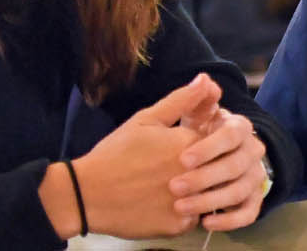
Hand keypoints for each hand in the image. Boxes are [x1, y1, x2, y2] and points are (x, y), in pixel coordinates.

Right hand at [72, 74, 215, 238]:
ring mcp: (189, 202)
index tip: (182, 148)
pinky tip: (161, 204)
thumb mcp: (147, 120)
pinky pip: (194, 219)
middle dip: (207, 168)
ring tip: (168, 186)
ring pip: (210, 196)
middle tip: (173, 170)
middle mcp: (196, 174)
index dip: (205, 143)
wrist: (87, 194)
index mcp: (190, 144)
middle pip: (218, 170)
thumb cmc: (116, 152)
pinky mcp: (179, 227)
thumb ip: (182, 100)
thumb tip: (207, 79)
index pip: (219, 141)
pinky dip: (184, 213)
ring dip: (199, 191)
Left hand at [171, 108, 268, 231]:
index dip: (210, 147)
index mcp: (238, 127)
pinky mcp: (251, 200)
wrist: (189, 164)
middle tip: (175, 187)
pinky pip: (249, 212)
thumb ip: (192, 100)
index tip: (182, 159)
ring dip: (212, 200)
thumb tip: (205, 79)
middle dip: (205, 177)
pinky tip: (205, 222)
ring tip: (182, 207)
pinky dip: (229, 220)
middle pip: (237, 165)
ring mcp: (254, 177)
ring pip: (241, 190)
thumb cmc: (185, 138)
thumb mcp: (186, 118)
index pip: (232, 135)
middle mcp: (252, 151)